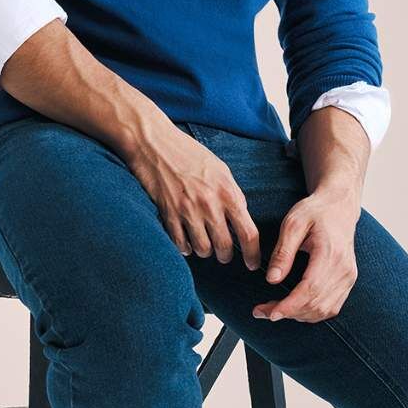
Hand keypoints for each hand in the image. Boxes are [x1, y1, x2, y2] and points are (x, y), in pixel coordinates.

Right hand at [124, 126, 261, 268]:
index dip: (253, 254)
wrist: (155, 143)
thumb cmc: (189, 153)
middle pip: (224, 247)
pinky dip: (184, 247)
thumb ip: (232, 193)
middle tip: (223, 254)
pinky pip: (180, 244)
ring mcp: (188, 211)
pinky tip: (185, 240)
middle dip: (225, 255)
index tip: (252, 264)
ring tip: (202, 244)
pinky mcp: (168, 215)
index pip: (248, 233)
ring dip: (204, 251)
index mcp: (228, 192)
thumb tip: (242, 216)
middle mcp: (210, 204)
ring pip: (202, 250)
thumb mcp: (220, 169)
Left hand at [253, 188, 359, 322]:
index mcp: (331, 253)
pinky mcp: (348, 281)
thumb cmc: (315, 212)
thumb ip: (283, 252)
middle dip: (287, 312)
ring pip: (324, 310)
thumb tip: (272, 280)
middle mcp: (344, 269)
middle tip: (262, 311)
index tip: (271, 313)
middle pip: (316, 304)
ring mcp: (349, 277)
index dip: (290, 306)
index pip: (310, 289)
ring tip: (274, 310)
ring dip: (298, 315)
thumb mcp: (292, 224)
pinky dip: (311, 313)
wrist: (339, 207)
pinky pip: (331, 308)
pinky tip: (294, 308)